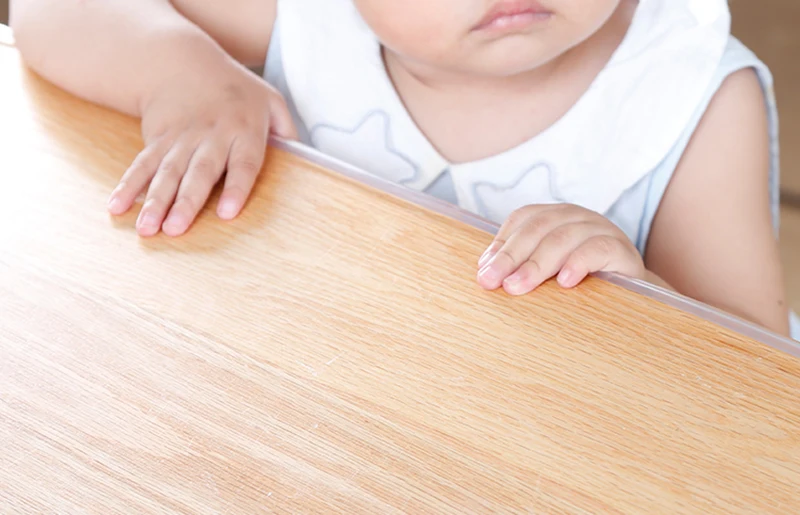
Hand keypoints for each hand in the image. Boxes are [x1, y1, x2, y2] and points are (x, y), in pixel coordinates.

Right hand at [107, 58, 295, 236]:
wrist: (182, 62)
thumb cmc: (237, 90)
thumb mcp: (271, 101)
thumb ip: (287, 131)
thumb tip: (306, 162)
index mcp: (244, 130)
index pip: (243, 163)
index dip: (236, 188)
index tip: (228, 213)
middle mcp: (211, 136)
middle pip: (199, 172)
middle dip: (186, 202)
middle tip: (176, 230)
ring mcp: (180, 138)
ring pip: (167, 172)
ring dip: (154, 202)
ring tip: (146, 229)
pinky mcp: (156, 140)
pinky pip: (141, 164)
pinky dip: (128, 186)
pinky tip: (117, 207)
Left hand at [477, 204, 644, 294]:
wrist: (632, 293)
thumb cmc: (581, 282)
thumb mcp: (548, 271)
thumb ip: (521, 266)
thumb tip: (485, 272)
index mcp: (555, 216)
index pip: (523, 219)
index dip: (502, 243)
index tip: (484, 270)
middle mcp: (576, 217)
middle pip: (539, 228)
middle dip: (511, 256)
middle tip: (494, 282)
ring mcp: (601, 229)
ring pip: (564, 238)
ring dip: (537, 264)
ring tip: (518, 286)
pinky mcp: (622, 249)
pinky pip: (599, 250)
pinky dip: (579, 263)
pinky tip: (565, 282)